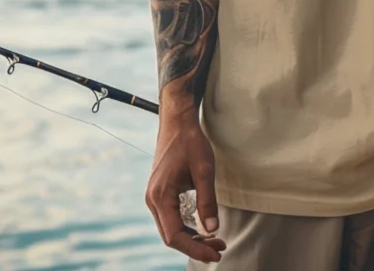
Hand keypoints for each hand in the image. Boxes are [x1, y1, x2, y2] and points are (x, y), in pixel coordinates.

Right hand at [145, 110, 226, 263]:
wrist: (177, 121)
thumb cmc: (190, 141)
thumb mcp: (204, 170)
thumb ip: (207, 201)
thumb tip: (213, 229)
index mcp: (160, 196)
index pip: (175, 235)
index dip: (195, 248)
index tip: (215, 253)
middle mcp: (153, 200)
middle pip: (171, 235)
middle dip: (195, 245)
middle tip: (220, 247)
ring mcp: (155, 196)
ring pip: (171, 228)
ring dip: (192, 237)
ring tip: (215, 239)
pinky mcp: (160, 192)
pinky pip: (171, 217)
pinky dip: (186, 226)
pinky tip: (202, 227)